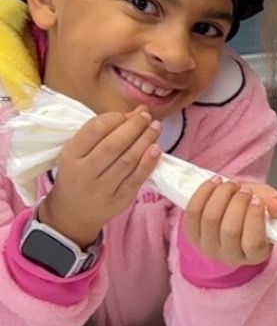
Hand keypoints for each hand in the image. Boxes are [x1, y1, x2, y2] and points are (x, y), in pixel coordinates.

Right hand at [38, 108, 160, 246]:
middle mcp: (84, 172)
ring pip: (127, 161)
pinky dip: (148, 163)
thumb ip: (102, 131)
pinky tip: (157, 149)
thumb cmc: (77, 174)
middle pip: (113, 145)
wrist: (73, 212)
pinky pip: (136, 179)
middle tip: (147, 116)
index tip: (128, 114)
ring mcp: (102, 189)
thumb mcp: (78, 152)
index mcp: (70, 155)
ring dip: (145, 141)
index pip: (95, 130)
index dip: (115, 118)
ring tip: (156, 127)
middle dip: (134, 127)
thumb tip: (136, 112)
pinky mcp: (118, 200)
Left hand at [182, 178, 276, 268]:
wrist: (234, 211)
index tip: (257, 199)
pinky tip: (215, 182)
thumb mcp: (275, 207)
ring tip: (232, 184)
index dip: (254, 218)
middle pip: (229, 230)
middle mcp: (230, 256)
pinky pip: (193, 212)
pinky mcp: (192, 235)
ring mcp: (208, 247)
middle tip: (245, 189)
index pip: (253, 242)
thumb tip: (276, 206)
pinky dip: (204, 193)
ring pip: (210, 219)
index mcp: (256, 255)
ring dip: (222, 195)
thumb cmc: (256, 211)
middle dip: (237, 202)